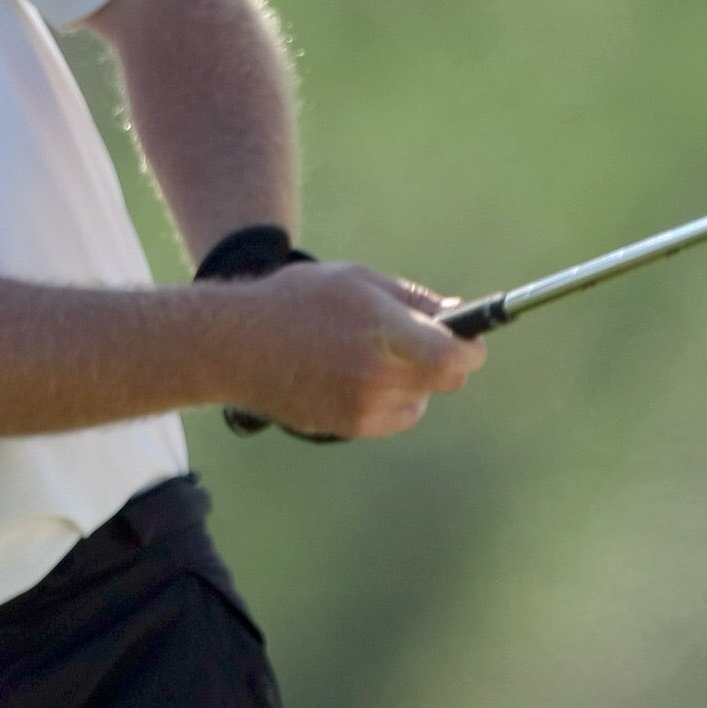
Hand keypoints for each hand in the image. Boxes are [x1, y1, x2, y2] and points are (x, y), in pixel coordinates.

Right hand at [220, 263, 484, 439]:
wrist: (235, 345)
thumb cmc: (298, 301)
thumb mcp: (358, 281)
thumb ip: (414, 300)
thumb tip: (459, 315)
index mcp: (380, 329)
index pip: (452, 356)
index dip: (471, 349)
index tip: (471, 341)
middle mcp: (374, 373)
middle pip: (445, 380)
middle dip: (446, 362)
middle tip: (431, 345)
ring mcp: (361, 405)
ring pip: (420, 400)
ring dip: (415, 381)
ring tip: (378, 357)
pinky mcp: (347, 427)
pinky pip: (395, 418)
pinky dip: (391, 401)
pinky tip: (360, 378)